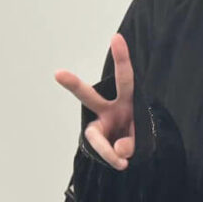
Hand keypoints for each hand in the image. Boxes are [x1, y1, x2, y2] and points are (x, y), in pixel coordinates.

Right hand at [54, 34, 135, 170]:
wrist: (133, 151)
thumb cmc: (138, 135)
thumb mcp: (145, 136)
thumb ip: (134, 142)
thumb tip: (118, 150)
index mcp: (126, 99)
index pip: (124, 78)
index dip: (121, 58)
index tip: (116, 38)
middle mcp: (109, 110)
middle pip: (89, 96)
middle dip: (74, 85)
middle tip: (58, 73)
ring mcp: (101, 127)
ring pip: (96, 137)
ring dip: (106, 150)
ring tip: (122, 163)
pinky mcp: (97, 144)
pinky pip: (105, 154)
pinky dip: (115, 159)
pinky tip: (123, 163)